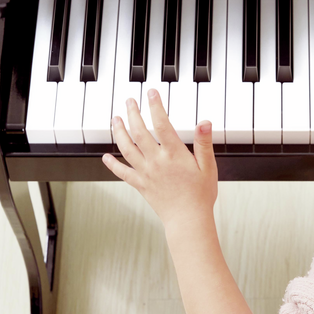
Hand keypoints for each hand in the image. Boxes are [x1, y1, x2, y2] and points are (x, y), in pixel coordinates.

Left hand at [102, 91, 217, 226]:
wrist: (188, 220)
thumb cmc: (200, 196)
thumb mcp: (208, 166)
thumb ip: (203, 143)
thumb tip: (204, 122)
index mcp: (174, 155)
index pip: (161, 124)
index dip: (155, 106)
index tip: (151, 93)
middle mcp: (156, 162)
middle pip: (139, 132)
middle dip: (132, 113)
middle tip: (129, 101)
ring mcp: (146, 173)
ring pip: (127, 148)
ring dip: (119, 132)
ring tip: (115, 119)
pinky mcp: (140, 185)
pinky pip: (123, 173)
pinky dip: (113, 164)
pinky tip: (105, 157)